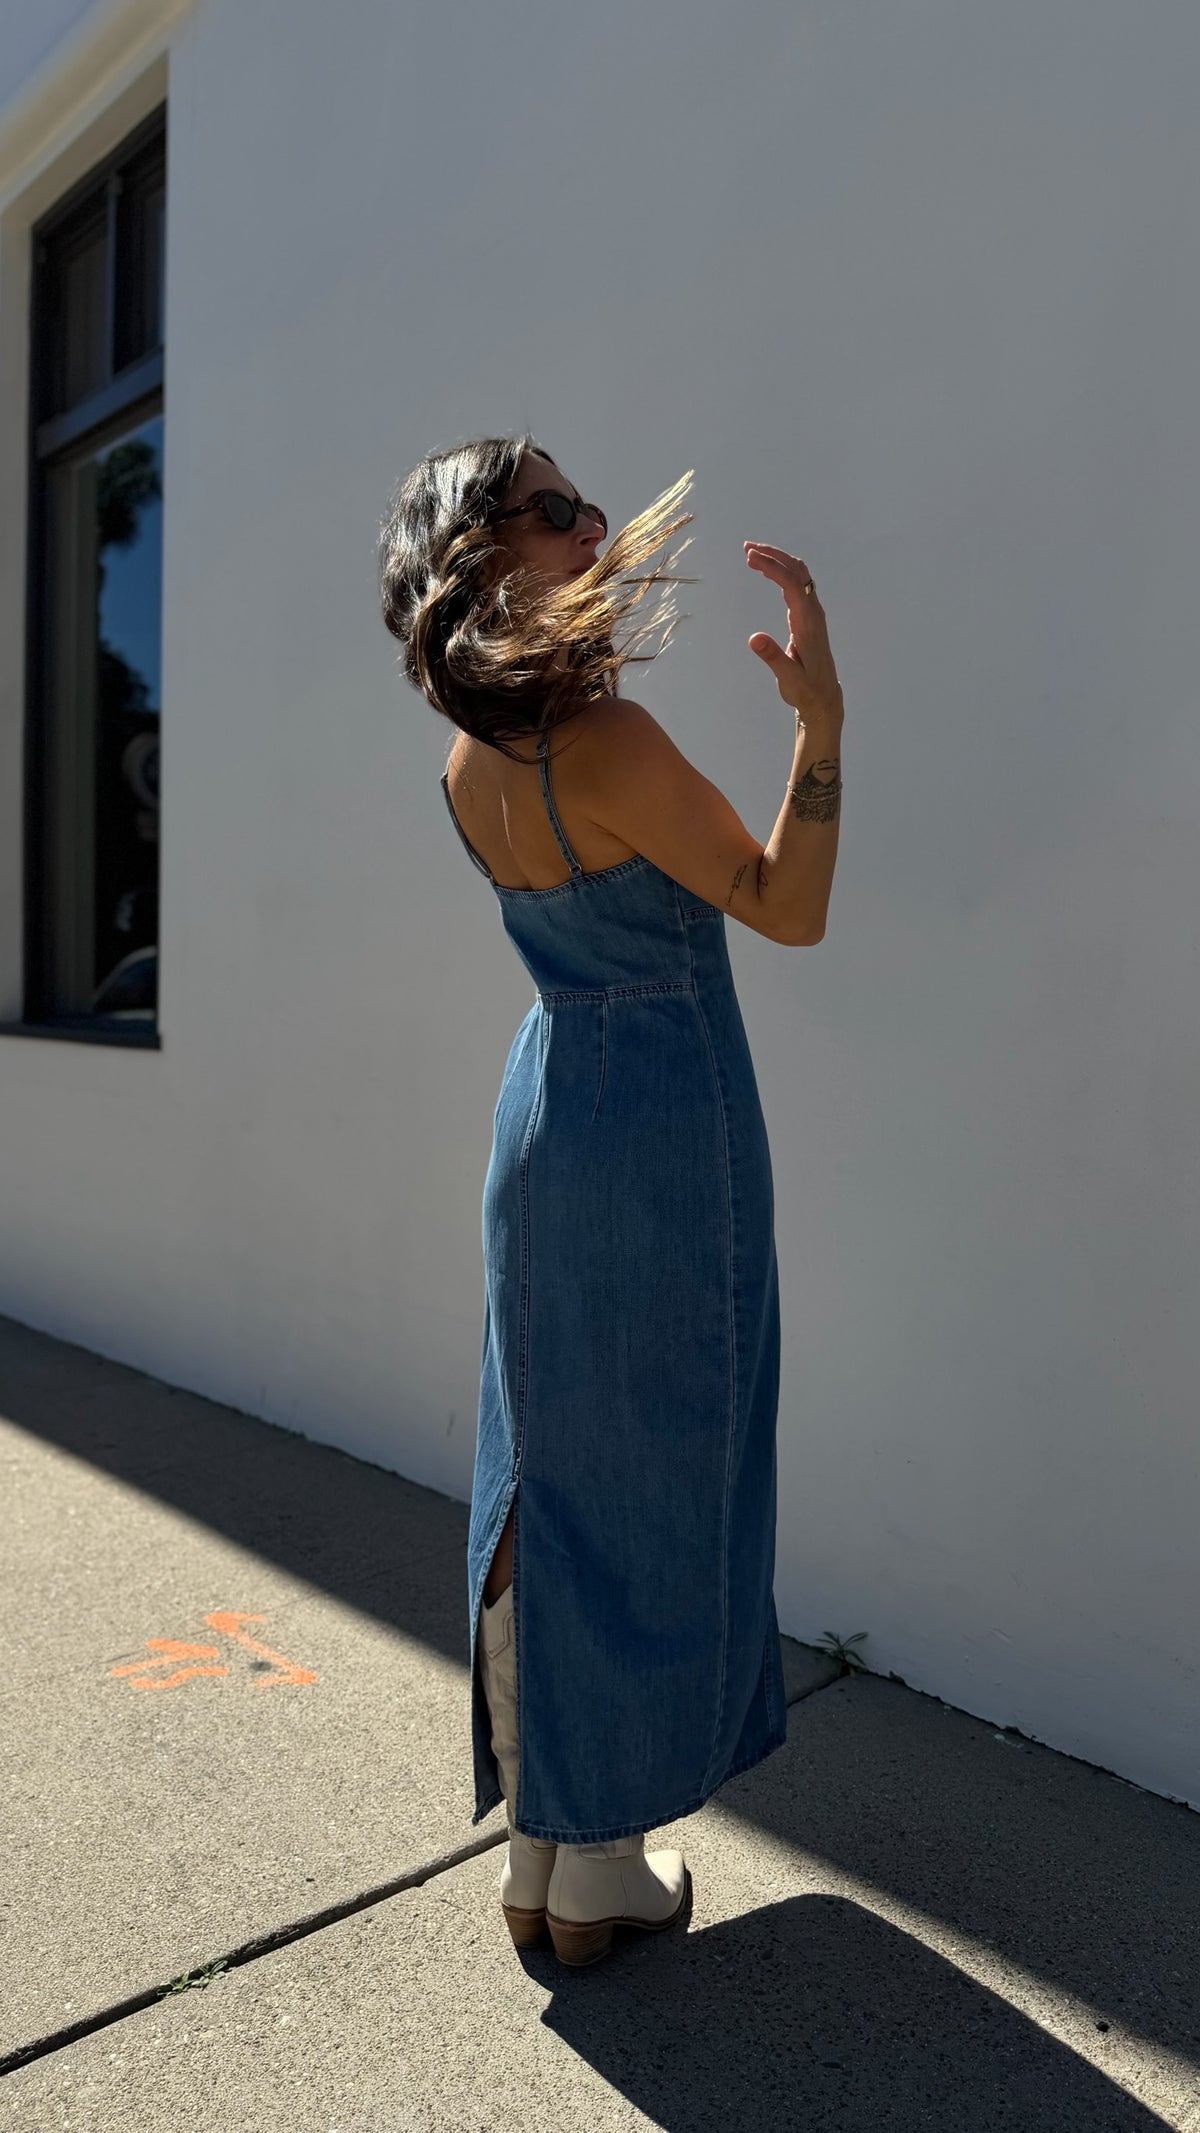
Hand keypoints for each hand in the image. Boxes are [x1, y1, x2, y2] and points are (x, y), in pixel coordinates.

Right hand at [744, 542, 843, 729]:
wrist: (824, 696)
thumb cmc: (806, 690)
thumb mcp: (788, 679)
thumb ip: (773, 657)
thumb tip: (754, 638)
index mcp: (808, 623)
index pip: (792, 585)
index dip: (772, 567)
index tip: (750, 557)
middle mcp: (813, 613)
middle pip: (798, 572)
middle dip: (774, 555)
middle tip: (747, 548)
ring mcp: (812, 612)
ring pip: (799, 575)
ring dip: (777, 560)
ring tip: (752, 554)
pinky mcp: (808, 616)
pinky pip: (797, 584)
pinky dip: (780, 571)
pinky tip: (766, 570)